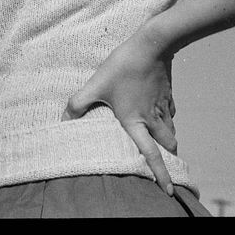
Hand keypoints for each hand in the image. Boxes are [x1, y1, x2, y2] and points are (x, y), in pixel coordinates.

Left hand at [61, 28, 177, 194]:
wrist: (152, 44)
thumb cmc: (123, 66)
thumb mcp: (96, 84)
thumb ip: (78, 103)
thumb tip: (64, 120)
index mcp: (136, 122)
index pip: (151, 154)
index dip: (161, 174)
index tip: (168, 191)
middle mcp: (153, 118)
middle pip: (168, 145)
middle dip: (168, 156)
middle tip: (165, 162)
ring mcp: (163, 105)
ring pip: (171, 130)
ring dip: (168, 138)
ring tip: (162, 142)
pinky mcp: (168, 93)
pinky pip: (171, 112)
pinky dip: (167, 118)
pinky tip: (159, 113)